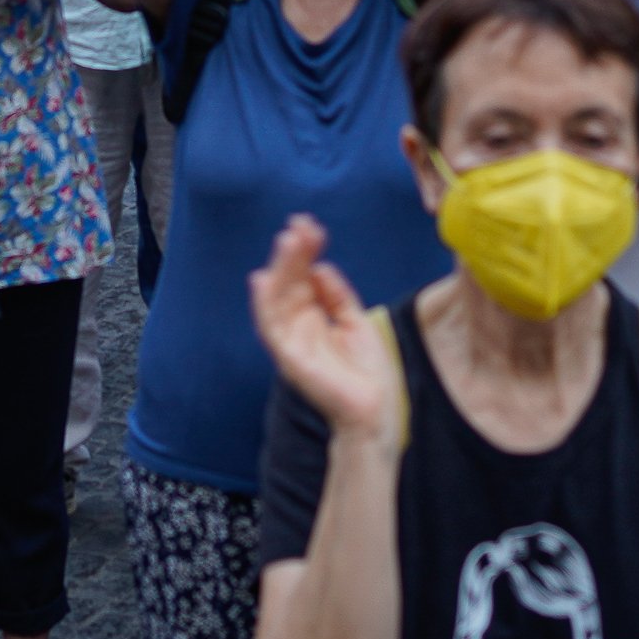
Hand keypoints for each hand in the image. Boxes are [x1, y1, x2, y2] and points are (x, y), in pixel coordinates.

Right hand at [248, 216, 392, 440]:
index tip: (310, 225)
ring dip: (280, 269)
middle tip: (299, 225)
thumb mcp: (356, 322)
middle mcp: (298, 326)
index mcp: (314, 316)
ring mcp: (291, 342)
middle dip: (293, 253)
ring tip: (288, 240)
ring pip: (277, 298)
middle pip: (289, 282)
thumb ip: (337, 295)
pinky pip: (270, 328)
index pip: (304, 276)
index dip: (305, 251)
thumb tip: (320, 266)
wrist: (375, 413)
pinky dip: (264, 304)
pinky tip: (263, 280)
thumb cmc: (368, 373)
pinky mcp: (290, 359)